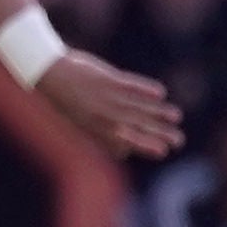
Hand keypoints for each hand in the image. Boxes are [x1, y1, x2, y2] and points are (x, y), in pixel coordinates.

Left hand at [39, 51, 182, 160]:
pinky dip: (146, 89)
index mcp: (95, 129)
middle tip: (178, 140)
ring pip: (139, 107)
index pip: (126, 142)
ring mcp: (107, 97)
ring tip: (176, 116)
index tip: (163, 151)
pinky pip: (132, 85)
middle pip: (138, 126)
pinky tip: (160, 93)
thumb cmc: (62, 100)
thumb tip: (122, 154)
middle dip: (160, 134)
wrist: (48, 73)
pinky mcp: (109, 79)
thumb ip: (101, 138)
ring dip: (159, 112)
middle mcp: (103, 115)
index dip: (146, 147)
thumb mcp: (78, 124)